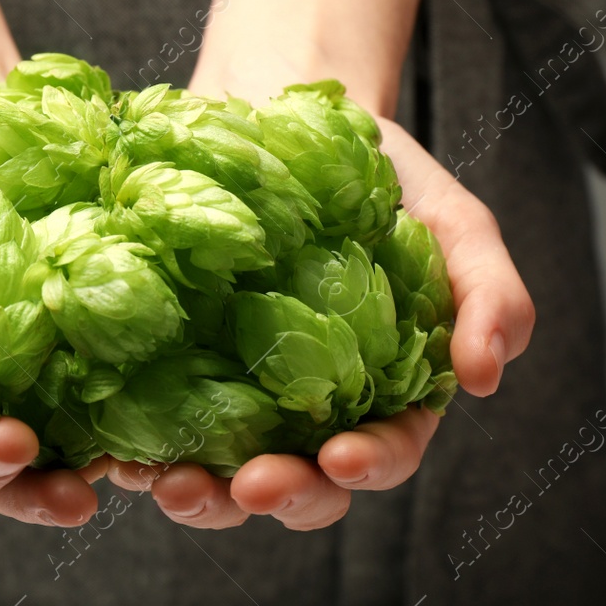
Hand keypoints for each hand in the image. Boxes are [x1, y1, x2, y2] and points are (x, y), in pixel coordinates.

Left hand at [106, 106, 534, 530]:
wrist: (283, 109)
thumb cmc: (381, 176)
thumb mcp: (454, 221)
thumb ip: (490, 293)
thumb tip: (487, 376)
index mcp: (385, 392)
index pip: (384, 450)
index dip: (367, 464)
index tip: (341, 457)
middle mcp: (309, 409)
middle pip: (300, 483)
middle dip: (278, 496)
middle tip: (248, 487)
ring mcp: (238, 391)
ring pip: (221, 472)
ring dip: (200, 494)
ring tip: (170, 483)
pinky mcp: (173, 365)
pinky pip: (152, 422)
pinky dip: (135, 448)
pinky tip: (115, 452)